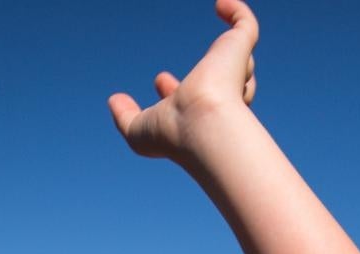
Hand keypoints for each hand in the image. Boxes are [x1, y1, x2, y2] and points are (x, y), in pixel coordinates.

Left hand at [108, 0, 257, 162]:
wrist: (201, 125)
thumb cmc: (173, 134)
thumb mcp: (137, 131)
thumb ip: (124, 117)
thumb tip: (114, 100)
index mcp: (203, 114)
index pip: (194, 100)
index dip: (173, 91)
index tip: (159, 80)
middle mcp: (224, 95)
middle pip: (226, 82)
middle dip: (213, 70)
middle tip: (196, 57)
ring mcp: (234, 71)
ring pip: (241, 60)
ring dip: (236, 50)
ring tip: (228, 37)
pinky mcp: (239, 49)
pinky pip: (245, 26)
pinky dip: (237, 12)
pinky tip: (220, 4)